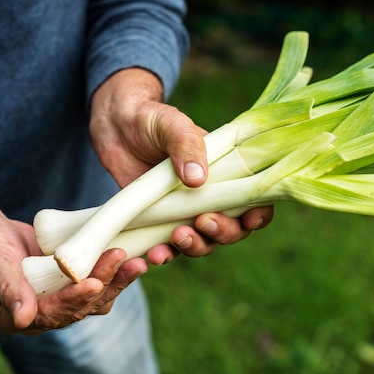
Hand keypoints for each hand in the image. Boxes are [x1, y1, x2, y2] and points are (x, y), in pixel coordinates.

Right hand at [0, 216, 147, 333]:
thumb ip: (10, 289)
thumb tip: (23, 319)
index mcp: (19, 317)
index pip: (51, 314)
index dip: (73, 300)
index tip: (93, 283)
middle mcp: (43, 314)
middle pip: (81, 307)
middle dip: (104, 283)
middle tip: (122, 260)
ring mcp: (61, 298)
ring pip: (96, 297)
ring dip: (117, 279)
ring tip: (136, 261)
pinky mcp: (74, 283)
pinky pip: (98, 280)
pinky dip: (115, 271)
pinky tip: (132, 257)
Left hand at [89, 68, 273, 262]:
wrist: (116, 125)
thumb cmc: (152, 119)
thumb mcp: (172, 125)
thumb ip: (187, 146)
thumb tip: (198, 179)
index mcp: (226, 171)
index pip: (254, 200)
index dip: (257, 215)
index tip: (248, 219)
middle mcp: (210, 195)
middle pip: (232, 229)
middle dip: (223, 233)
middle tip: (203, 223)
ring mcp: (184, 211)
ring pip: (203, 242)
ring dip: (195, 246)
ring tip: (175, 238)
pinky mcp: (158, 222)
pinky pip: (168, 247)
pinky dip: (165, 254)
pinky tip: (153, 254)